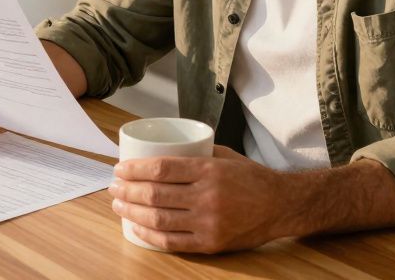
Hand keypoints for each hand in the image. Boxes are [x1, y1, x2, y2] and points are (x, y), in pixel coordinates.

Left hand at [108, 146, 290, 253]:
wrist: (280, 206)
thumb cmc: (251, 178)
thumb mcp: (225, 155)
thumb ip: (195, 153)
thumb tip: (161, 150)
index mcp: (209, 170)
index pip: (161, 169)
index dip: (135, 170)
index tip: (120, 169)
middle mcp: (207, 196)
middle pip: (155, 194)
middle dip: (127, 191)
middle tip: (114, 187)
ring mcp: (208, 222)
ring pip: (159, 219)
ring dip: (132, 212)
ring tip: (118, 205)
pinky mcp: (210, 243)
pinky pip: (172, 242)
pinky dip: (149, 235)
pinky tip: (136, 227)